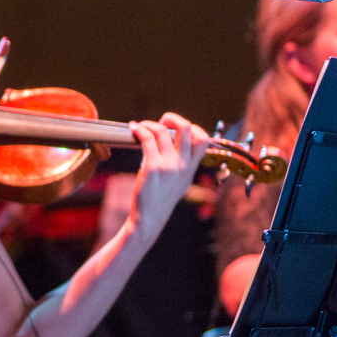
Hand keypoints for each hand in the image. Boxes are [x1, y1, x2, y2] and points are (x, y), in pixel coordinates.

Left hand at [126, 112, 208, 241]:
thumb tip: (172, 144)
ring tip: (139, 126)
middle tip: (160, 121)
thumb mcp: (178, 182)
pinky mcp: (152, 167)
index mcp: (191, 168)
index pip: (203, 140)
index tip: (176, 129)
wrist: (149, 218)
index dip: (192, 127)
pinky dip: (139, 130)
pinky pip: (147, 139)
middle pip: (186, 128)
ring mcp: (169, 166)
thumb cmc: (159, 199)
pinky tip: (133, 129)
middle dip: (173, 118)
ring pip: (162, 131)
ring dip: (149, 124)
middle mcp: (183, 165)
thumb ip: (181, 165)